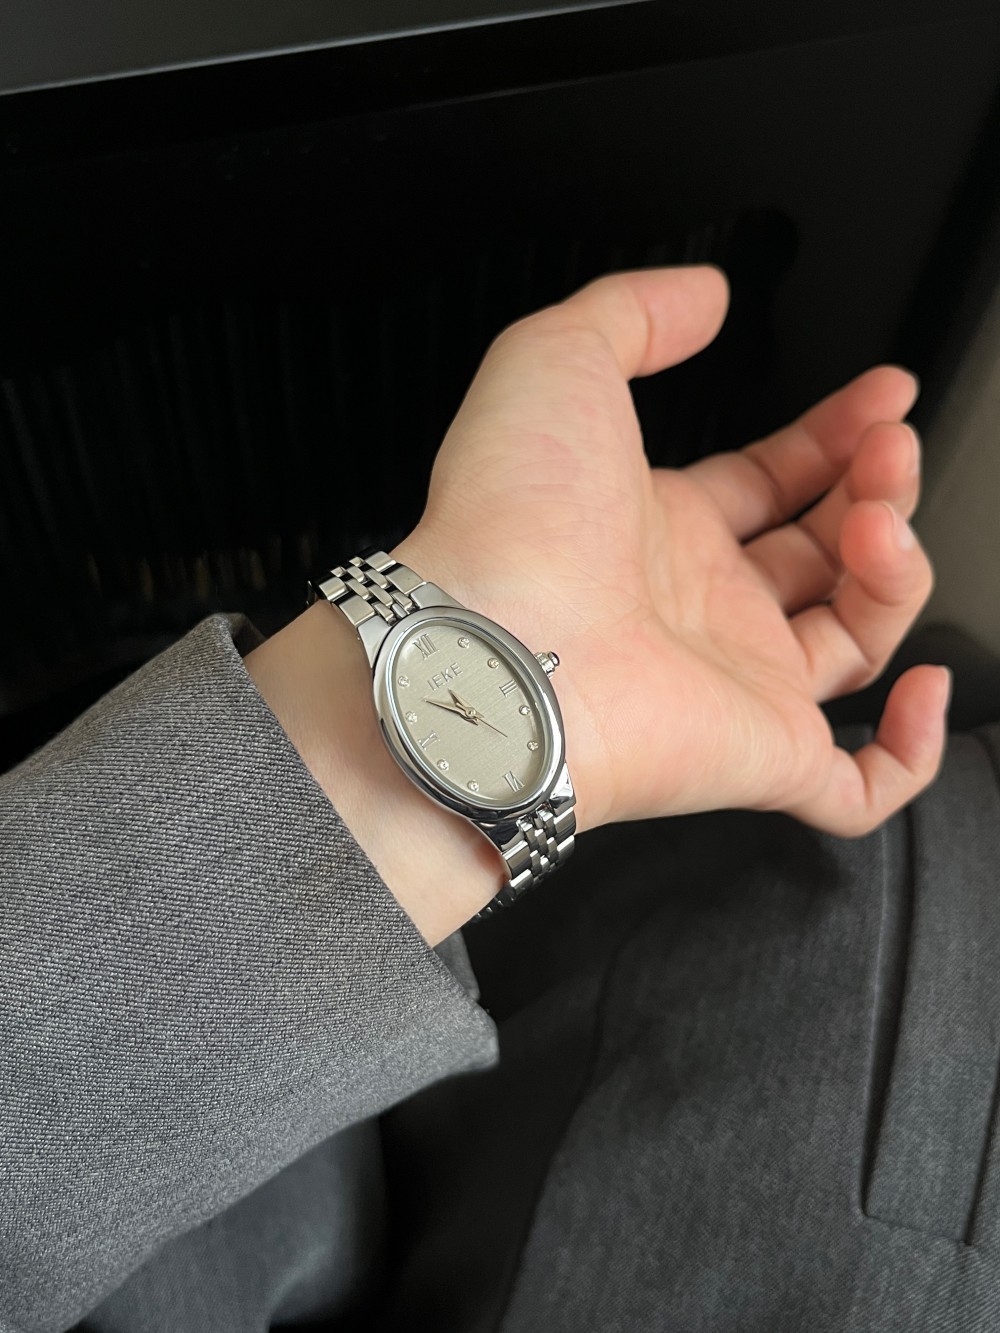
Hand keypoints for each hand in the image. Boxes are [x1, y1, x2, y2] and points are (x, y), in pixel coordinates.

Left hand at [393, 264, 948, 839]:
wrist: (491, 647)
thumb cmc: (508, 519)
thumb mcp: (558, 361)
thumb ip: (635, 312)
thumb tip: (704, 293)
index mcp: (655, 531)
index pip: (770, 483)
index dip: (832, 436)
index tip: (882, 394)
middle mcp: (697, 611)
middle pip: (820, 553)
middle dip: (873, 487)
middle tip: (889, 445)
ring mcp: (732, 687)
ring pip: (856, 642)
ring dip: (898, 573)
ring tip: (881, 518)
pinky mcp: (760, 760)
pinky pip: (857, 788)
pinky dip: (912, 749)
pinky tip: (928, 685)